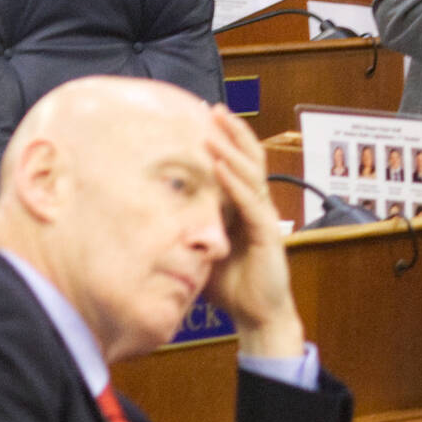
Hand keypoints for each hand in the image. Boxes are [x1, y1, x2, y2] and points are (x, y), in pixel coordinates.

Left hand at [201, 105, 304, 359]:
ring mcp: (264, 216)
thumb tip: (155, 215)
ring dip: (231, 147)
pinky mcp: (267, 232)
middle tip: (212, 107)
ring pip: (250, 172)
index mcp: (244, 206)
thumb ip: (190, 228)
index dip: (225, 139)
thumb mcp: (204, 249)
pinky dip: (235, 180)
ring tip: (214, 126)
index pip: (237, 163)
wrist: (258, 314)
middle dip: (231, 131)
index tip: (204, 117)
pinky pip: (250, 200)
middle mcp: (258, 205)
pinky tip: (221, 164)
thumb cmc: (231, 285)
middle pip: (249, 157)